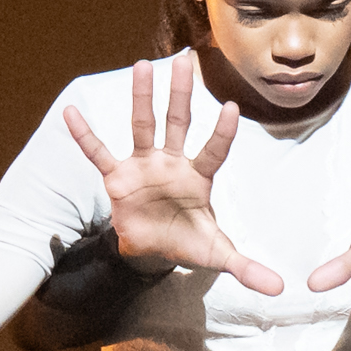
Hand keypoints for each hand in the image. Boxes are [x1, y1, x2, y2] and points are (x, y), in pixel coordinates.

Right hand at [63, 57, 283, 297]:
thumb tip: (280, 290)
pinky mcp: (117, 177)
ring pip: (142, 127)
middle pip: (178, 123)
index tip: (232, 108)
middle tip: (184, 59)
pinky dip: (84, 135)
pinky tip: (70, 112)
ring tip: (142, 66)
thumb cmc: (188, 242)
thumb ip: (247, 268)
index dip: (222, 133)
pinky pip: (98, 153)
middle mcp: (171, 163)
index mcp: (198, 178)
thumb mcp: (218, 256)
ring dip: (142, 99)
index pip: (214, 151)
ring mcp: (144, 166)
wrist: (153, 250)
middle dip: (181, 94)